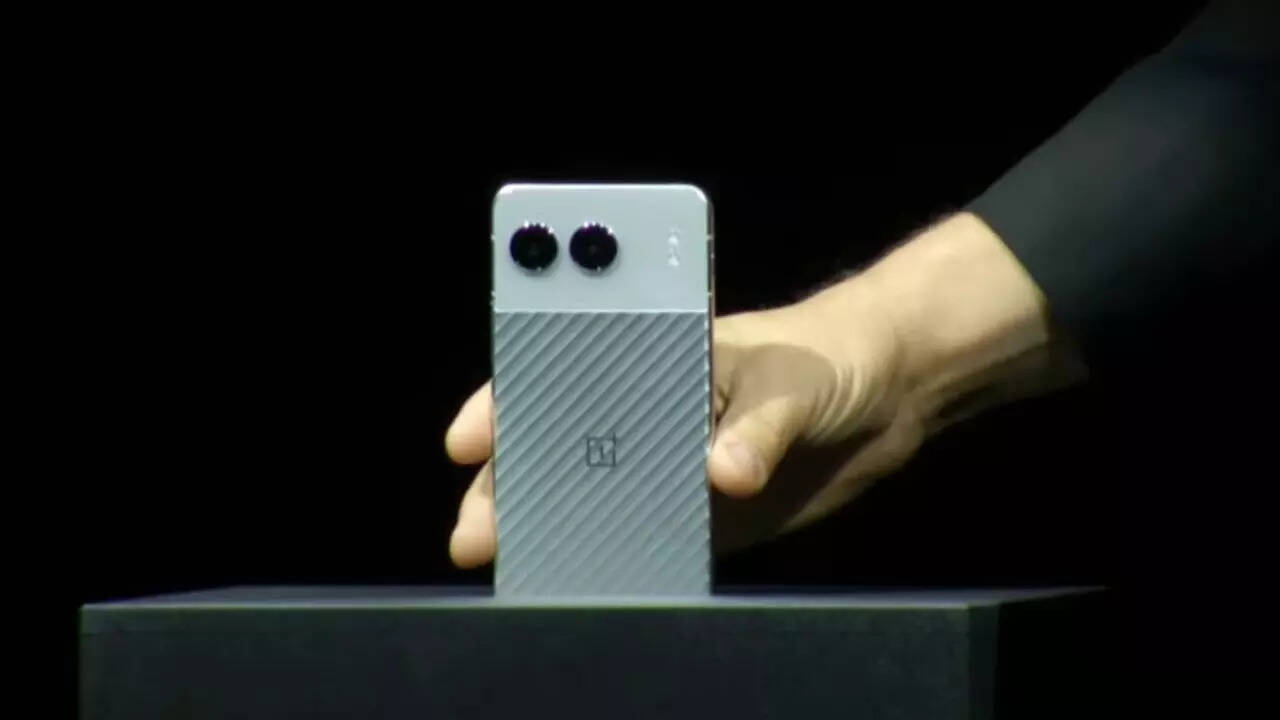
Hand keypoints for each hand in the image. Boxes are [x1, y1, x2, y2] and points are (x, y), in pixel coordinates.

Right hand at [445, 268, 913, 568]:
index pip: (556, 368)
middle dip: (509, 482)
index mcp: (650, 351)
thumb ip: (758, 426)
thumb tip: (722, 473)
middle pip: (555, 443)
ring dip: (549, 527)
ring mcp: (666, 465)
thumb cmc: (828, 357)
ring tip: (517, 566)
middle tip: (478, 529)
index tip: (472, 438)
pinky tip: (585, 584)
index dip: (506, 399)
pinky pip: (642, 539)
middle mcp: (644, 410)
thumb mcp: (793, 380)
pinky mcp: (698, 516)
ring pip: (586, 496)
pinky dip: (612, 561)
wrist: (885, 399)